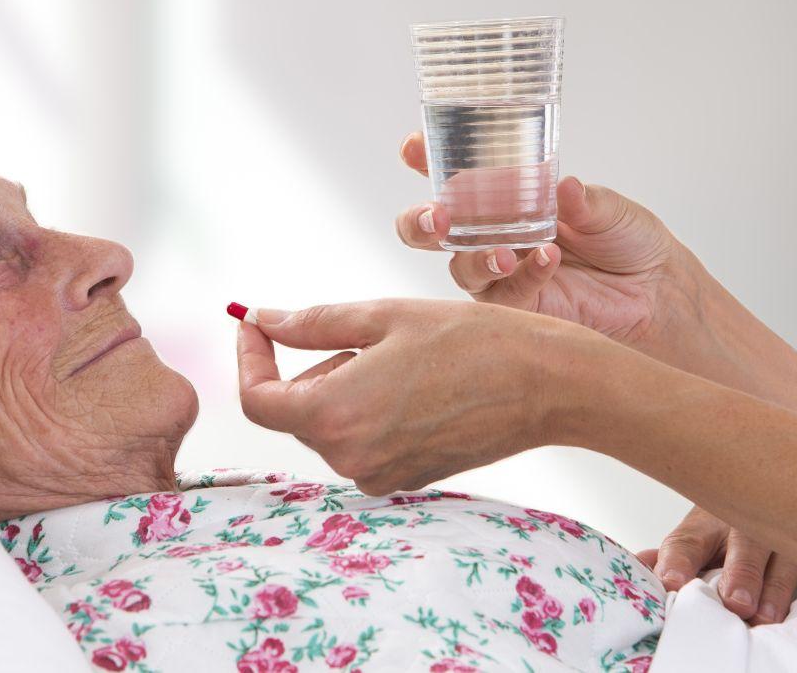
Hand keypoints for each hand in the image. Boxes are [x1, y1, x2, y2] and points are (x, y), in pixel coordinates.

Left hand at [236, 298, 600, 494]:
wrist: (547, 385)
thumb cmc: (471, 341)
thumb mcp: (382, 316)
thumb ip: (311, 323)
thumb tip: (260, 319)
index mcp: (335, 415)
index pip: (256, 400)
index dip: (249, 359)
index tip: (257, 326)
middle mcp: (350, 458)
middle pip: (296, 410)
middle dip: (311, 366)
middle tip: (364, 336)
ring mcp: (379, 475)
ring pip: (330, 424)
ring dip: (343, 386)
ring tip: (400, 358)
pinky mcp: (405, 480)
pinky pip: (362, 441)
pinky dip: (369, 409)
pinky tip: (415, 385)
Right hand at [395, 132, 695, 351]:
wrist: (658, 292)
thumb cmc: (627, 240)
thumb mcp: (609, 209)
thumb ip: (583, 200)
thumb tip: (564, 187)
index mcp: (504, 198)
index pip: (454, 176)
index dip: (425, 160)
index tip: (414, 147)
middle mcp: (491, 234)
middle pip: (429, 231)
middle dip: (420, 222)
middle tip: (437, 217)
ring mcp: (500, 272)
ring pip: (459, 266)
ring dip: (475, 256)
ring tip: (505, 252)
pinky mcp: (517, 308)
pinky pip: (504, 295)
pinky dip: (525, 275)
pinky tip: (549, 261)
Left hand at [636, 506, 796, 623]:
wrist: (778, 476)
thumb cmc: (731, 523)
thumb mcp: (699, 537)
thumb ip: (672, 557)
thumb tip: (633, 566)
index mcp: (707, 523)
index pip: (688, 539)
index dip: (679, 561)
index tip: (671, 582)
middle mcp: (747, 522)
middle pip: (744, 541)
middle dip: (740, 572)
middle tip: (734, 604)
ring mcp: (788, 528)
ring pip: (786, 551)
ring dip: (777, 584)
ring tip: (767, 615)